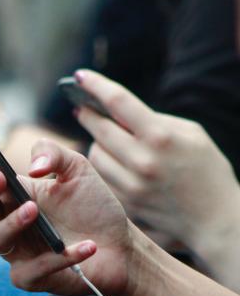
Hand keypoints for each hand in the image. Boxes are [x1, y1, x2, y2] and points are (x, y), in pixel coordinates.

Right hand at [0, 138, 135, 295]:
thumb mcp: (78, 170)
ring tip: (34, 209)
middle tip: (0, 177)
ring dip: (12, 223)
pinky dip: (60, 258)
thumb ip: (54, 154)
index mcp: (16, 194)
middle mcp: (11, 222)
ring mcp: (19, 252)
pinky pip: (35, 270)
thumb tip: (32, 165)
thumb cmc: (94, 208)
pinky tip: (88, 246)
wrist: (122, 247)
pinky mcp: (33, 278)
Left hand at [76, 70, 239, 256]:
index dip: (95, 85)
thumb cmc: (207, 171)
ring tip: (103, 136)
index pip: (117, 102)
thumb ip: (155, 121)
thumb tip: (119, 113)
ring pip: (95, 155)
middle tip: (81, 107)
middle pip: (99, 129)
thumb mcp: (192, 134)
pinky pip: (102, 178)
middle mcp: (142, 161)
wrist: (215, 219)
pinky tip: (112, 160)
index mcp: (160, 137)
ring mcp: (132, 186)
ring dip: (96, 142)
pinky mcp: (126, 204)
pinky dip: (104, 166)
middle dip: (87, 114)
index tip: (80, 76)